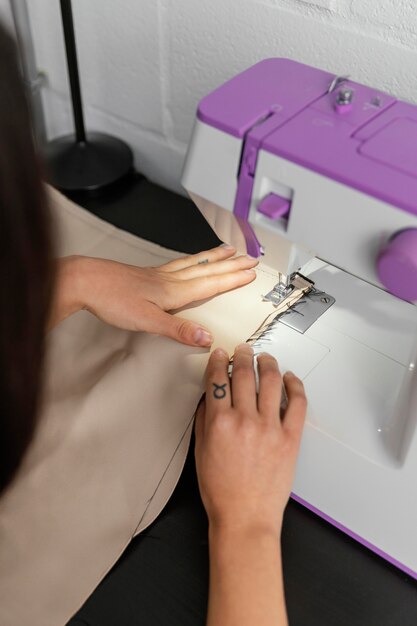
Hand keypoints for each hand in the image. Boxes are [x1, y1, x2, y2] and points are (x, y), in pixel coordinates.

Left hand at [50, 245, 257, 345]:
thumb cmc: (111, 300)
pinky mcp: (146, 274)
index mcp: (173, 291)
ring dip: (214, 257)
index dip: (231, 279)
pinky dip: (192, 259)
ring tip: (228, 250)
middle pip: (207, 269)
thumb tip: (206, 338)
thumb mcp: (146, 321)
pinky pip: (178, 263)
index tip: (250, 273)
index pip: (210, 283)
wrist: (84, 282)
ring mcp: (158, 275)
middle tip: (250, 257)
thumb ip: (177, 330)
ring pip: (193, 263)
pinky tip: (190, 261)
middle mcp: (169, 279)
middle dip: (231, 265)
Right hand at [194, 344, 306, 534]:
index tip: (220, 354)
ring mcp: (270, 428)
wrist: (245, 516)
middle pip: (244, 374)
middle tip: (243, 349)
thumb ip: (204, 419)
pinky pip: (297, 403)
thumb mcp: (201, 451)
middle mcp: (244, 421)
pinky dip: (295, 385)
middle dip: (242, 356)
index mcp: (219, 423)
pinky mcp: (290, 438)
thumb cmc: (221, 490)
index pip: (217, 380)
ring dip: (267, 363)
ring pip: (271, 381)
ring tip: (265, 358)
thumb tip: (211, 394)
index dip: (218, 361)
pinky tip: (290, 378)